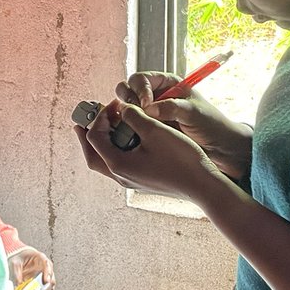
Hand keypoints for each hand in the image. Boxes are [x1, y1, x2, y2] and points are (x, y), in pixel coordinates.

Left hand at [7, 246, 54, 289]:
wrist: (19, 258)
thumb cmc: (19, 257)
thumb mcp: (15, 263)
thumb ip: (17, 272)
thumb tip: (19, 283)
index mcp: (40, 258)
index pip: (47, 264)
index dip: (48, 273)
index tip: (46, 281)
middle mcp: (45, 266)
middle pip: (51, 276)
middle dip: (47, 286)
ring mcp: (45, 274)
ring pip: (50, 284)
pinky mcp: (43, 281)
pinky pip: (46, 288)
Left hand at [75, 101, 230, 202]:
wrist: (202, 185)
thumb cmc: (180, 158)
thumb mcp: (154, 130)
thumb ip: (133, 116)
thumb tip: (122, 109)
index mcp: (118, 164)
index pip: (94, 137)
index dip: (100, 117)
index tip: (113, 105)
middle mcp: (120, 176)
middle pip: (92, 154)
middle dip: (88, 134)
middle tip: (87, 119)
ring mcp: (130, 180)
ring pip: (104, 161)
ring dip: (102, 142)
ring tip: (107, 125)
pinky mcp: (140, 180)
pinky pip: (118, 164)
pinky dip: (115, 149)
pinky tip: (126, 137)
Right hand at [117, 71, 252, 180]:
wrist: (219, 147)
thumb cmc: (211, 124)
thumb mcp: (193, 112)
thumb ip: (171, 107)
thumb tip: (148, 108)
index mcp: (168, 83)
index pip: (142, 79)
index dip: (140, 90)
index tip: (146, 104)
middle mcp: (157, 94)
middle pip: (129, 89)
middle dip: (127, 99)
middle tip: (135, 112)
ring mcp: (151, 111)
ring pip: (127, 106)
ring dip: (126, 113)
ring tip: (135, 124)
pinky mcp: (150, 127)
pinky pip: (132, 124)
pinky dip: (130, 127)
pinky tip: (136, 135)